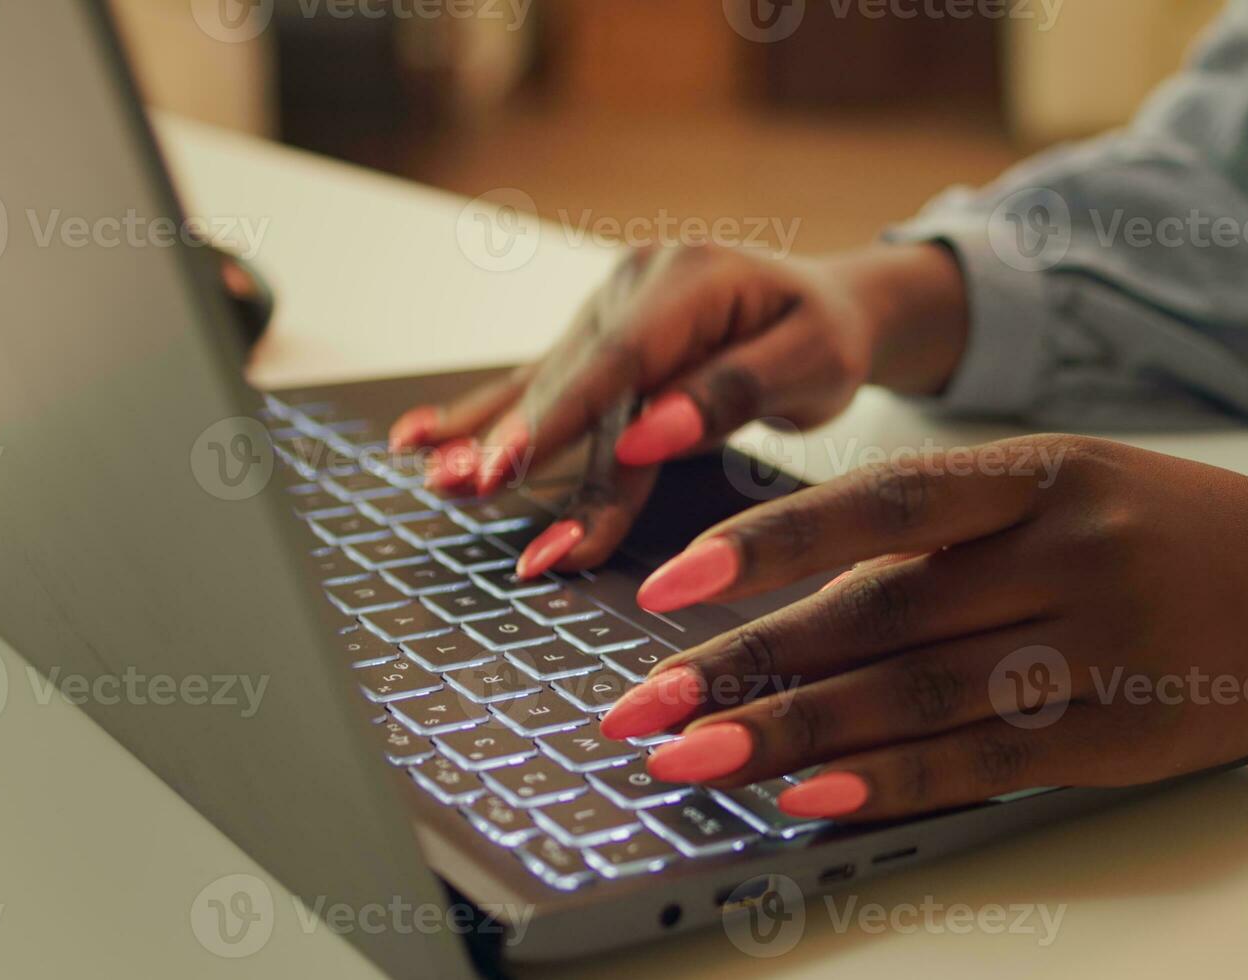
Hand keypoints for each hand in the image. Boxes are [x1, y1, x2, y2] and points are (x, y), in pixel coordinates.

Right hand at [387, 242, 966, 578]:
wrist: (828, 306)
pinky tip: (419, 438)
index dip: (566, 417)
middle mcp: (635, 282)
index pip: (620, 357)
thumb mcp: (815, 362)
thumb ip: (732, 392)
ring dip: (486, 435)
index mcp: (692, 277)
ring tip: (429, 475)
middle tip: (463, 488)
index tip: (516, 466)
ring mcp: (606, 307)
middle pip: (574, 379)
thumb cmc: (827, 337)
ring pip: (548, 386)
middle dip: (516, 440)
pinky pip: (540, 385)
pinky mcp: (595, 340)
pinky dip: (485, 417)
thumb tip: (648, 433)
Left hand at [599, 436, 1247, 821]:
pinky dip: (892, 781)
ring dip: (792, 734)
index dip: (768, 541)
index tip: (671, 583)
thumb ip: (953, 527)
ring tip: (690, 760)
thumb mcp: (1076, 483)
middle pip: (877, 613)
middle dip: (745, 663)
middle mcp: (1069, 550)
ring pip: (918, 693)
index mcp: (1046, 470)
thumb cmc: (1178, 530)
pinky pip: (988, 762)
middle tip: (642, 706)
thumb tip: (799, 590)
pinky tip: (808, 799)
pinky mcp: (1126, 733)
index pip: (883, 503)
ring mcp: (1102, 644)